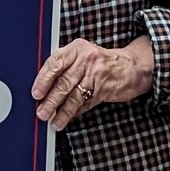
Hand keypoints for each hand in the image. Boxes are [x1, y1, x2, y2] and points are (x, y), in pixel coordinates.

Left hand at [32, 36, 155, 131]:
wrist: (133, 66)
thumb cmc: (101, 61)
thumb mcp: (82, 54)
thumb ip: (64, 65)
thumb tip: (41, 86)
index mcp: (77, 48)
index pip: (55, 63)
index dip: (43, 80)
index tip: (35, 93)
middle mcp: (86, 60)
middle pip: (64, 82)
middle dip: (50, 100)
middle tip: (41, 112)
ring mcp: (97, 75)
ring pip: (75, 96)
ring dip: (62, 112)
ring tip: (54, 121)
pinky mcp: (105, 90)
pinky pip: (86, 104)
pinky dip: (75, 113)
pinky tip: (68, 118)